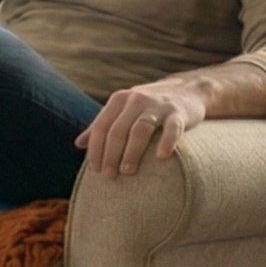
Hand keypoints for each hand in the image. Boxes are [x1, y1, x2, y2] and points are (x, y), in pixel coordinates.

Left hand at [76, 78, 210, 176]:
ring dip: (131, 152)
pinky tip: (161, 157)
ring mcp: (158, 105)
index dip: (96, 149)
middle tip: (109, 176)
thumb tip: (78, 144)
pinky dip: (166, 142)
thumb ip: (103, 125)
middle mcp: (136, 99)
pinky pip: (171, 128)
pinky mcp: (179, 113)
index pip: (101, 127)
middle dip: (111, 154)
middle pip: (118, 130)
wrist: (187, 91)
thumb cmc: (148, 107)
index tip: (95, 170)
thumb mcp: (123, 110)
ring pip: (140, 130)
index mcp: (118, 100)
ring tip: (127, 172)